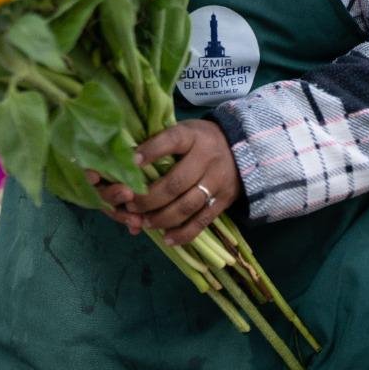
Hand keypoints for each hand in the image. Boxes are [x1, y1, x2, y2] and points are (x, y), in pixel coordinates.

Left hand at [93, 120, 242, 245]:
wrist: (240, 149)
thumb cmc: (199, 139)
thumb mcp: (184, 130)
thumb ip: (160, 143)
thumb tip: (128, 161)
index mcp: (192, 136)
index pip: (171, 141)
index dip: (151, 151)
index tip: (131, 162)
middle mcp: (207, 158)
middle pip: (176, 183)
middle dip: (150, 198)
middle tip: (131, 206)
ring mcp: (217, 181)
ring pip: (188, 205)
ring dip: (163, 218)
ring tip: (144, 223)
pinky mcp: (224, 201)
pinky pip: (203, 221)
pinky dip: (183, 233)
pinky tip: (167, 239)